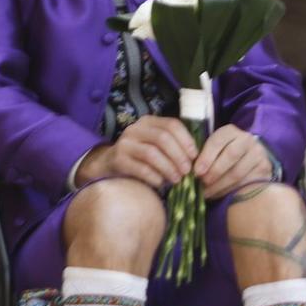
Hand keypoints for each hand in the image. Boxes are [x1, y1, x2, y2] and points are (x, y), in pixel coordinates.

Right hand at [79, 116, 197, 189]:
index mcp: (149, 122)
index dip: (186, 140)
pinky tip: (161, 183)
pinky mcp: (117, 159)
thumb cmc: (140, 155)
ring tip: (177, 179)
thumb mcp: (156, 144)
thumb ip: (173, 145)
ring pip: (152, 153)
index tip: (195, 155)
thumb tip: (197, 157)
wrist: (108, 164)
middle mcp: (135, 129)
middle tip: (187, 171)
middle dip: (178, 156)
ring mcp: (124, 143)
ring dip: (168, 168)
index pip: (172, 125)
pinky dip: (154, 176)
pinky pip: (139, 168)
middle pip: (163, 138)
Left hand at [195, 124, 274, 198]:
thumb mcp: (214, 150)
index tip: (197, 171)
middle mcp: (246, 139)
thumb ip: (203, 155)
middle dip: (214, 171)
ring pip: (237, 171)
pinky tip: (219, 194)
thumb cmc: (223, 156)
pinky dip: (230, 190)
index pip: (218, 140)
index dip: (206, 156)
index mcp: (230, 131)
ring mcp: (258, 153)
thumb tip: (190, 170)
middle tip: (203, 183)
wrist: (248, 160)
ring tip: (208, 192)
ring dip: (220, 184)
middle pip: (230, 155)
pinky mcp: (264, 168)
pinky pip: (245, 182)